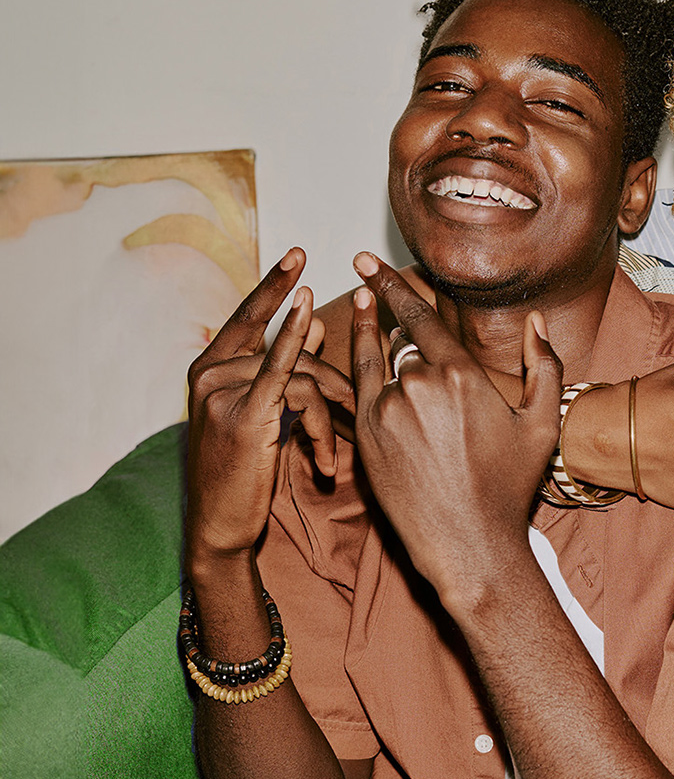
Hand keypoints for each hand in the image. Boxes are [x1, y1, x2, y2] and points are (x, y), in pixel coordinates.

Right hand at [185, 249, 355, 565]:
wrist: (220, 525)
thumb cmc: (244, 472)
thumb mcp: (266, 413)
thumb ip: (288, 366)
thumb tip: (319, 321)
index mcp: (210, 367)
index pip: (249, 316)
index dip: (274, 284)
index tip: (299, 253)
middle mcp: (210, 373)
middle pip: (290, 351)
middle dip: (332, 379)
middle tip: (357, 409)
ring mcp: (222, 392)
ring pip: (300, 375)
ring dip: (327, 417)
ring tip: (330, 459)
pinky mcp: (243, 415)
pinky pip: (286, 378)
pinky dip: (306, 360)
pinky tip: (325, 340)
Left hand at [350, 254, 561, 603]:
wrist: (469, 544)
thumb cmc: (508, 488)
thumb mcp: (541, 425)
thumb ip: (543, 366)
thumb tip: (536, 322)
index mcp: (461, 375)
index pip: (421, 318)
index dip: (394, 287)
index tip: (370, 263)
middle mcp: (420, 385)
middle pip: (401, 343)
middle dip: (391, 323)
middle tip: (368, 283)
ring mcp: (387, 410)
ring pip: (377, 367)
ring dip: (373, 348)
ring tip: (359, 314)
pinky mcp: (367, 435)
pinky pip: (355, 389)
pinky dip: (351, 368)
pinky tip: (345, 355)